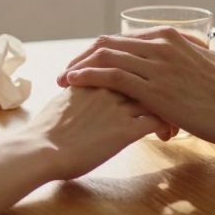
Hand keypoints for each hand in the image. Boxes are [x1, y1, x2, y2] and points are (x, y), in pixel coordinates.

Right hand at [24, 86, 164, 180]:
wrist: (41, 150)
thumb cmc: (46, 130)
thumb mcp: (63, 100)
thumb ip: (80, 91)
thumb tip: (83, 91)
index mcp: (94, 76)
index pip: (129, 64)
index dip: (144, 75)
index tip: (152, 86)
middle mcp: (109, 86)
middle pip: (147, 77)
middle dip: (162, 89)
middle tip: (170, 101)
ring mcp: (118, 107)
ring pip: (157, 99)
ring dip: (169, 109)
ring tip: (173, 120)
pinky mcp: (124, 130)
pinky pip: (156, 121)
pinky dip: (166, 126)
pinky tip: (168, 134)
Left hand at [56, 27, 214, 146]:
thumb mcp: (208, 70)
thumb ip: (190, 66)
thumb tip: (188, 70)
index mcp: (172, 38)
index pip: (124, 39)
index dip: (101, 51)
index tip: (87, 64)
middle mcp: (161, 44)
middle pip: (108, 43)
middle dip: (83, 57)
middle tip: (67, 72)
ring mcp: (157, 64)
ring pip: (105, 56)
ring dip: (79, 67)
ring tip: (63, 79)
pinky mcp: (154, 86)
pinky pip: (111, 75)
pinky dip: (87, 76)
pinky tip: (73, 83)